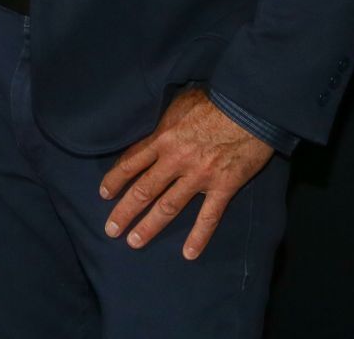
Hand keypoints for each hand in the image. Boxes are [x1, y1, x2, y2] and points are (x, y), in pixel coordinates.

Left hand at [99, 87, 274, 259]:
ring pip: (168, 207)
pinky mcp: (223, 187)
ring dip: (149, 226)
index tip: (104, 194)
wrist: (249, 106)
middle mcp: (175, 161)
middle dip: (124, 211)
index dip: (115, 179)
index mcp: (163, 138)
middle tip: (110, 229)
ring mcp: (199, 177)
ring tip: (134, 242)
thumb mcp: (180, 101)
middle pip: (144, 190)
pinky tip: (189, 254)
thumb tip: (154, 130)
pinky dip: (198, 237)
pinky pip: (209, 216)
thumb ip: (165, 121)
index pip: (131, 163)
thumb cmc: (215, 99)